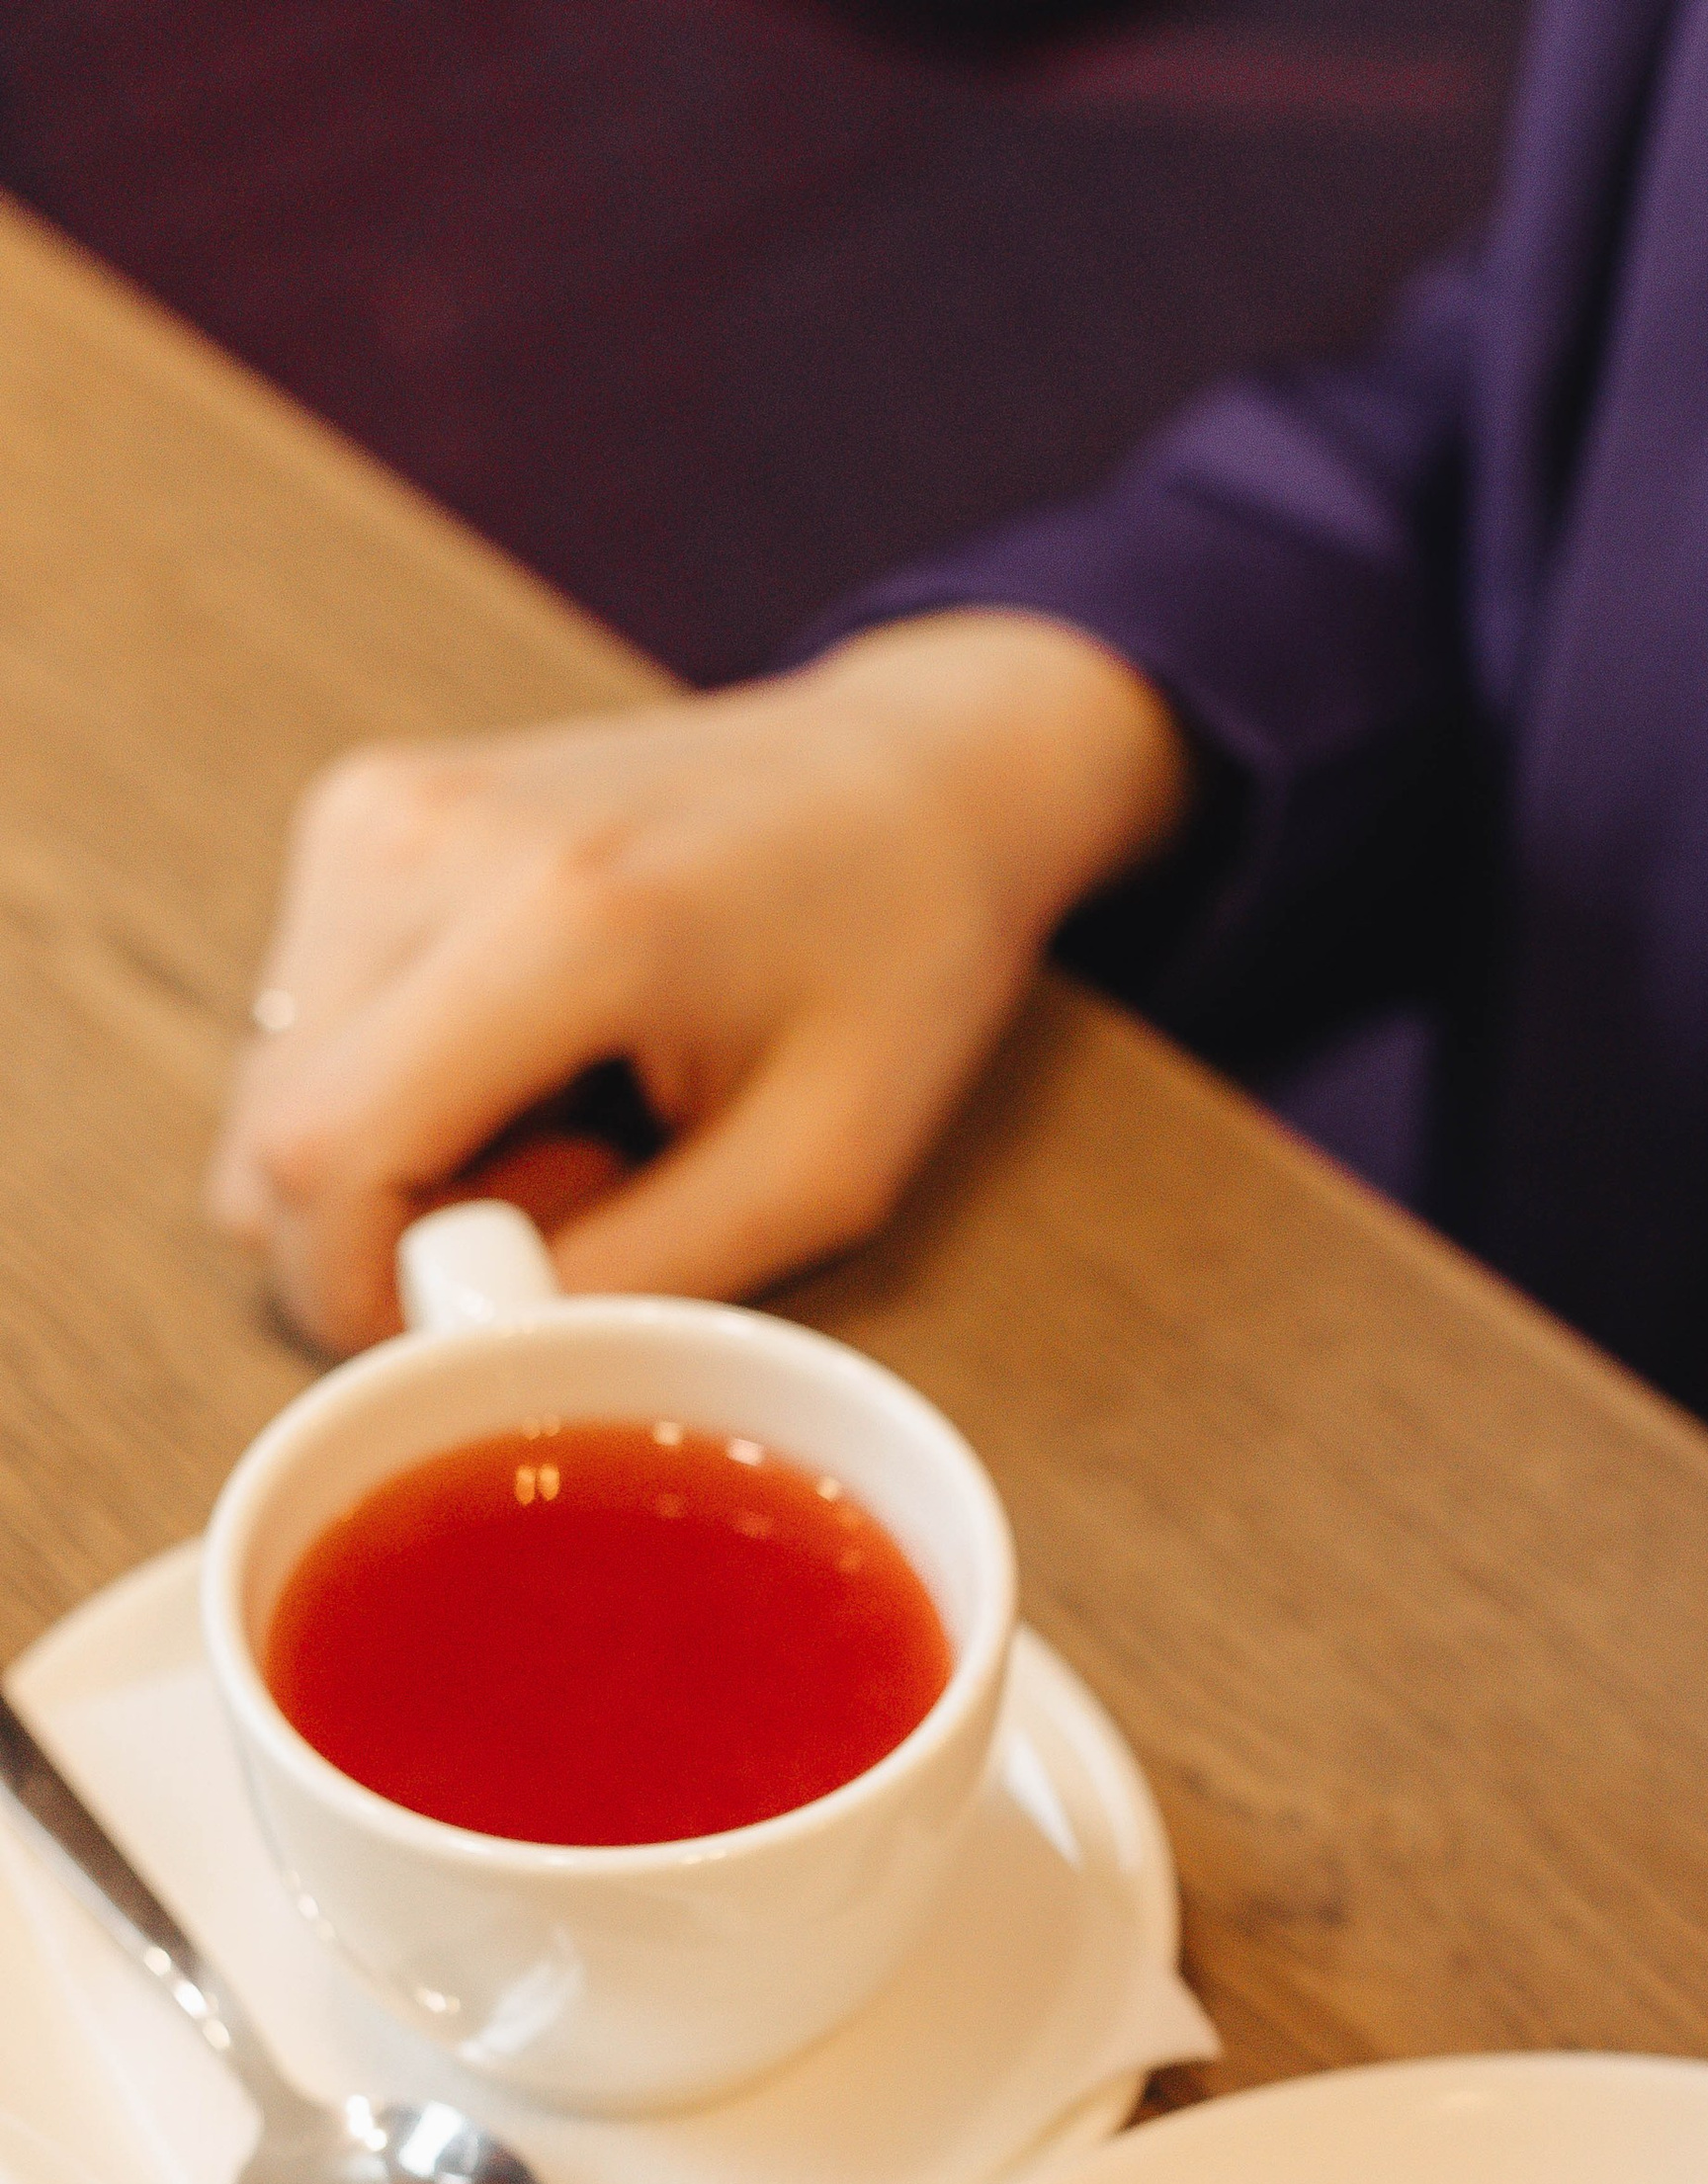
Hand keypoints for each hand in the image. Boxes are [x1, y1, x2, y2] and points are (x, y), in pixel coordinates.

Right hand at [206, 610, 1194, 1350]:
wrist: (908, 777)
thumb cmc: (894, 969)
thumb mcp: (820, 1174)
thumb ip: (636, 1282)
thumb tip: (460, 1358)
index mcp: (563, 917)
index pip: (324, 1158)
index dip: (363, 1297)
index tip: (490, 1326)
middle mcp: (428, 839)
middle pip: (274, 1141)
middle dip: (394, 1238)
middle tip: (581, 1208)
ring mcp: (377, 813)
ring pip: (278, 1099)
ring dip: (402, 1165)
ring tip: (577, 1122)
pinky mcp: (361, 817)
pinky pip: (308, 1034)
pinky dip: (402, 1087)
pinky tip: (540, 1056)